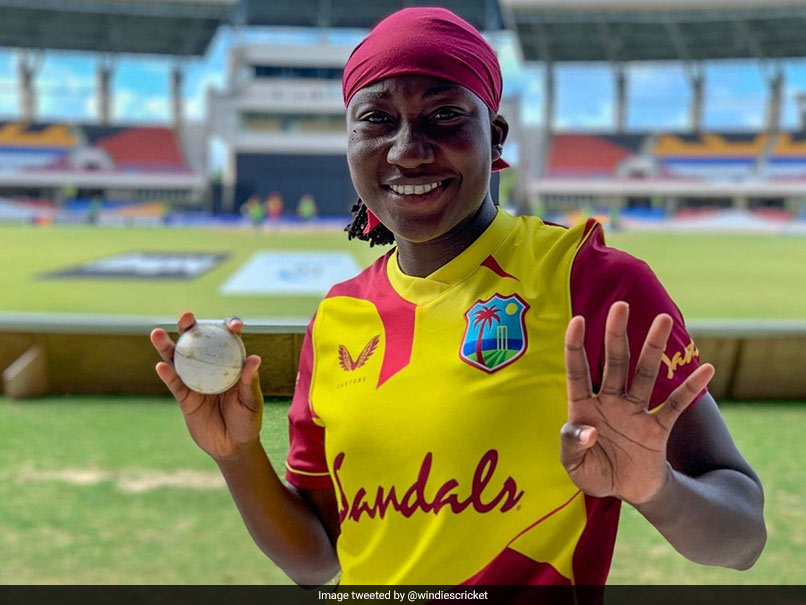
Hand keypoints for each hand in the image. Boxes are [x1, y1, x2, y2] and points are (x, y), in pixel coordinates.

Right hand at [150, 312, 263, 461]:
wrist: (233, 446)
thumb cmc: (248, 420)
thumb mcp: (252, 400)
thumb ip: (250, 380)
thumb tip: (254, 358)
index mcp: (230, 364)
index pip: (228, 340)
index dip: (229, 327)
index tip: (233, 325)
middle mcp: (210, 367)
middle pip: (198, 343)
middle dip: (191, 327)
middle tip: (186, 316)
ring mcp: (195, 381)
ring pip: (178, 360)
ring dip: (167, 346)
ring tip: (157, 333)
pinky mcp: (184, 398)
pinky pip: (174, 384)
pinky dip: (167, 375)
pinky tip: (161, 366)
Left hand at [561, 301, 713, 504]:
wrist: (627, 490)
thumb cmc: (595, 472)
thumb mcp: (574, 466)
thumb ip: (573, 445)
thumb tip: (589, 428)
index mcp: (583, 408)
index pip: (578, 371)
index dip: (576, 347)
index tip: (577, 320)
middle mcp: (610, 402)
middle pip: (613, 362)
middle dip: (616, 334)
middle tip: (621, 305)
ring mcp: (635, 411)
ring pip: (644, 374)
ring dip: (653, 348)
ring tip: (662, 319)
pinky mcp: (657, 427)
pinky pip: (675, 405)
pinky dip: (690, 388)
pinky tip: (707, 368)